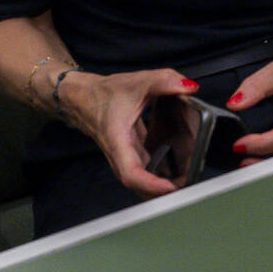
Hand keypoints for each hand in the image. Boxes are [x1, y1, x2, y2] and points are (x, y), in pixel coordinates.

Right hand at [56, 68, 201, 199]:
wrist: (82, 96)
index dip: (150, 184)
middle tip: (185, 187)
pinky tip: (171, 168)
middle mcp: (118, 152)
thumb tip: (190, 87)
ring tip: (182, 181)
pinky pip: (140, 166)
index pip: (131, 173)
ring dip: (157, 182)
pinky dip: (155, 170)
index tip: (170, 187)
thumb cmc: (105, 93)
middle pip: (136, 182)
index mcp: (118, 141)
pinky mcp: (126, 149)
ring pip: (138, 176)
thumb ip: (165, 81)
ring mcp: (122, 153)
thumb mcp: (139, 81)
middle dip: (158, 190)